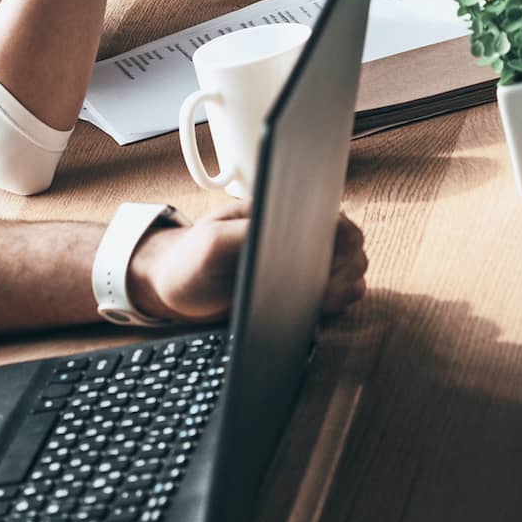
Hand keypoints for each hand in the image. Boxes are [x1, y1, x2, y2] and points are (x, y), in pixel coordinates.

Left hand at [128, 203, 368, 321]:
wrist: (173, 290)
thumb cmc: (189, 258)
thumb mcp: (212, 242)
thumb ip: (248, 235)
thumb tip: (290, 236)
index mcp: (279, 215)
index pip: (330, 217)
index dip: (345, 237)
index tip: (338, 257)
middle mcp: (293, 237)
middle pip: (346, 245)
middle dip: (349, 263)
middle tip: (331, 283)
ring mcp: (294, 265)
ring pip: (344, 270)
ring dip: (347, 283)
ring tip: (329, 296)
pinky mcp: (291, 293)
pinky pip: (328, 295)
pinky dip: (337, 300)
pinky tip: (326, 306)